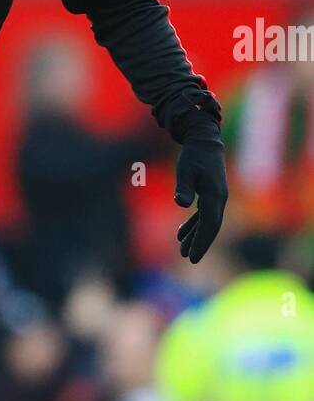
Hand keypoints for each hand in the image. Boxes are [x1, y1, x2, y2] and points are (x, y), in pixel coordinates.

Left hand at [174, 127, 227, 263]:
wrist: (204, 141)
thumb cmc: (194, 155)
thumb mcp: (185, 170)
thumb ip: (184, 187)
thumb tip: (181, 203)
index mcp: (215, 195)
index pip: (209, 224)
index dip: (201, 241)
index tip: (192, 256)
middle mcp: (219, 199)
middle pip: (211, 227)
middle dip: (200, 243)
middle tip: (188, 258)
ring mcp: (216, 197)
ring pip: (207, 222)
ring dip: (196, 236)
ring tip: (182, 250)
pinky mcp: (210, 194)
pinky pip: (204, 215)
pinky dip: (194, 225)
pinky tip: (182, 234)